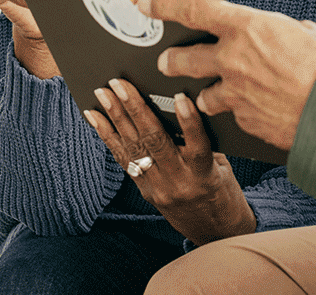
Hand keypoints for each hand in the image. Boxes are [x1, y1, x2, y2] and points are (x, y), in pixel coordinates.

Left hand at [83, 78, 255, 245]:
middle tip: (120, 84)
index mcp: (205, 175)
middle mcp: (179, 183)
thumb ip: (202, 141)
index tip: (180, 97)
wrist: (213, 230)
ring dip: (116, 117)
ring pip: (134, 148)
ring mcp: (158, 189)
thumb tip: (178, 105)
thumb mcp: (222, 165)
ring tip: (103, 94)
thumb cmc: (221, 188)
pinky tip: (94, 116)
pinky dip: (107, 135)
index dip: (189, 121)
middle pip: (155, 142)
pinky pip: (123, 159)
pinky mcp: (145, 191)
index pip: (197, 146)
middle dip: (135, 109)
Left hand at [144, 0, 315, 151]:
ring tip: (215, 95)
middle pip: (184, 59)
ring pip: (205, 96)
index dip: (164, 4)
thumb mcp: (305, 34)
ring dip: (209, 95)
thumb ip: (286, 31)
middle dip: (171, 60)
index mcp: (246, 27)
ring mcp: (235, 93)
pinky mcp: (244, 121)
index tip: (147, 3)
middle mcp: (232, 59)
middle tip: (165, 60)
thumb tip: (291, 33)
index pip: (192, 8)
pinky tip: (260, 113)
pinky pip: (236, 116)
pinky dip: (243, 113)